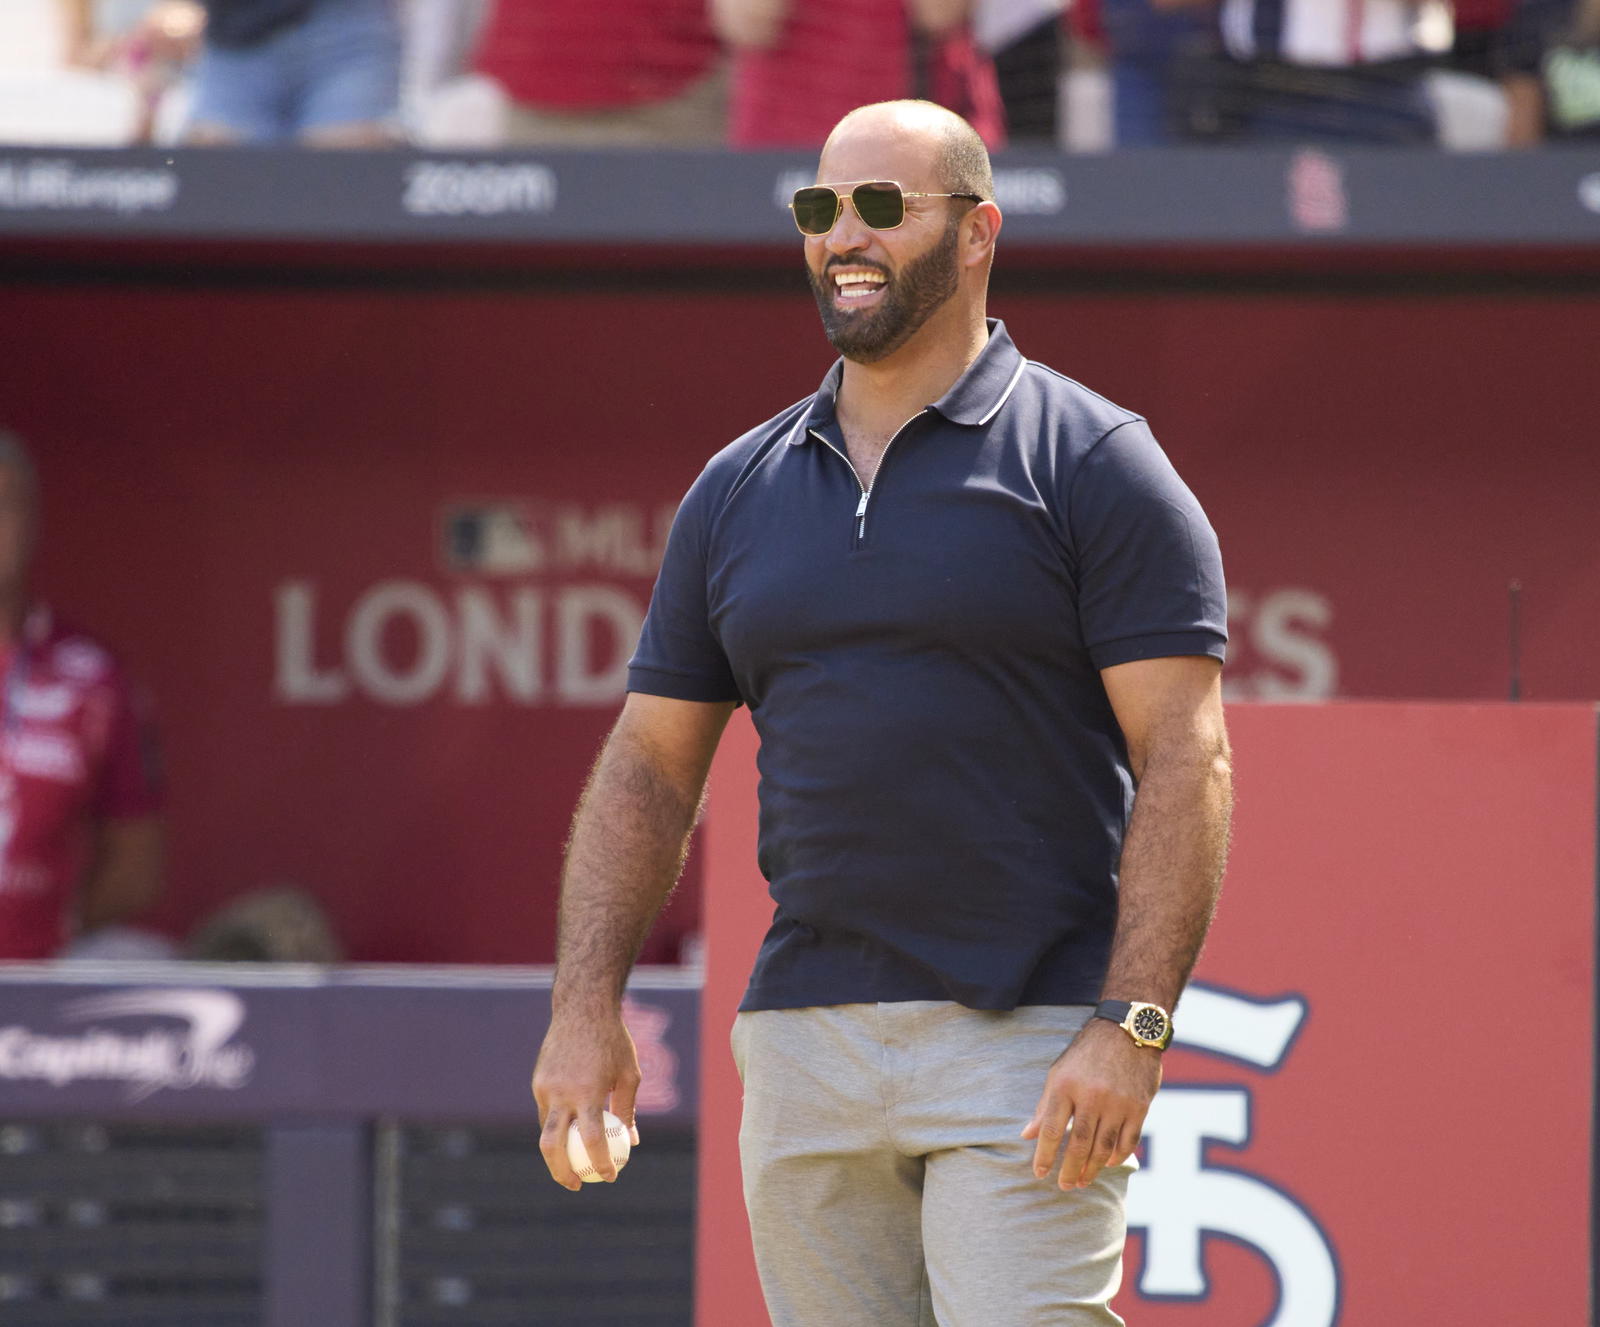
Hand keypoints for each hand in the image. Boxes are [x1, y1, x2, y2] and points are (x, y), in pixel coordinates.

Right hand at [532, 1008, 642, 1189]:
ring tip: (573, 1163)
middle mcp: (561, 1092)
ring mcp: (545, 1087)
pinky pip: (545, 1112)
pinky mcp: (538, 1081)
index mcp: (587, 1092)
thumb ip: (628, 1110)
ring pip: (545, 1130)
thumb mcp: (630, 1074)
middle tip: (578, 1185)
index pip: (592, 1141)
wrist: (582, 1008)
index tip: (610, 1177)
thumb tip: (632, 1142)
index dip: (600, 1164)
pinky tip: (569, 1131)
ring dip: (557, 1151)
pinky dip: (556, 1126)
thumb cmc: (613, 1041)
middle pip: (552, 1146)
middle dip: (562, 1173)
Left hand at [1021, 1018, 1161, 1189]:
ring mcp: (1117, 1102)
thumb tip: (1026, 1135)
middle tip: (1064, 1186)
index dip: (1043, 1154)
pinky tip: (1107, 1164)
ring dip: (1092, 1169)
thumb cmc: (1086, 1054)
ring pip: (1103, 1146)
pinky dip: (1117, 1156)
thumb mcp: (1059, 1072)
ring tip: (1083, 1181)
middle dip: (1069, 1169)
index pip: (1050, 1129)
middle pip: (1078, 1143)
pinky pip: (1127, 1140)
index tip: (1039, 1173)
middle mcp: (1091, 1095)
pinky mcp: (1139, 1106)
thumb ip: (1044, 1105)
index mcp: (1065, 1085)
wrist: (1127, 1030)